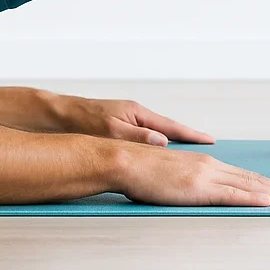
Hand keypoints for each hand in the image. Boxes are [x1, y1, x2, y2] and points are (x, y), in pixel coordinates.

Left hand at [53, 94, 214, 146]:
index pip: (171, 126)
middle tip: (209, 148)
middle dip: (187, 139)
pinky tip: (158, 156)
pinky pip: (145, 140)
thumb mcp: (111, 131)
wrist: (59, 115)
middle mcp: (136, 116)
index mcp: (137, 114)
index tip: (211, 140)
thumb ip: (137, 137)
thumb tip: (163, 142)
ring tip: (190, 155)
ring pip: (156, 136)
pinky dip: (156, 147)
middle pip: (168, 129)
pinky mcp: (119, 129)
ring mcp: (128, 121)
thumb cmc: (82, 120)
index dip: (191, 135)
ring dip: (172, 144)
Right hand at [117, 146, 269, 206]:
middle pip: (250, 179)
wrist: (124, 160)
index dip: (262, 182)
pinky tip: (267, 201)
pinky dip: (251, 198)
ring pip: (247, 186)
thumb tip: (191, 191)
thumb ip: (185, 181)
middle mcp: (209, 167)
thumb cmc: (139, 170)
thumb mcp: (168, 174)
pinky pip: (230, 195)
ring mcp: (205, 176)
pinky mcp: (197, 188)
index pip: (239, 175)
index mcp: (202, 164)